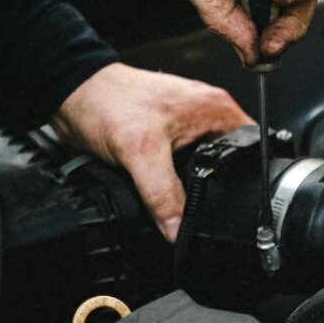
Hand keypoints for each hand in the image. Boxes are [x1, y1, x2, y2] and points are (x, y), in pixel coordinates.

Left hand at [52, 63, 250, 241]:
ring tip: (184, 196)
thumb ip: (163, 194)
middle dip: (222, 186)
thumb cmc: (107, 102)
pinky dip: (179, 179)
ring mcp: (191, 125)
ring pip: (209, 166)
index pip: (253, 150)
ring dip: (198, 183)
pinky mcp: (172, 135)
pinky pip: (188, 164)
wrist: (70, 94)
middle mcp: (209, 115)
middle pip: (233, 162)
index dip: (250, 179)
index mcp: (217, 110)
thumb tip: (179, 228)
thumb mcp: (140, 153)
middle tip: (205, 204)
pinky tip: (169, 188)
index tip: (240, 202)